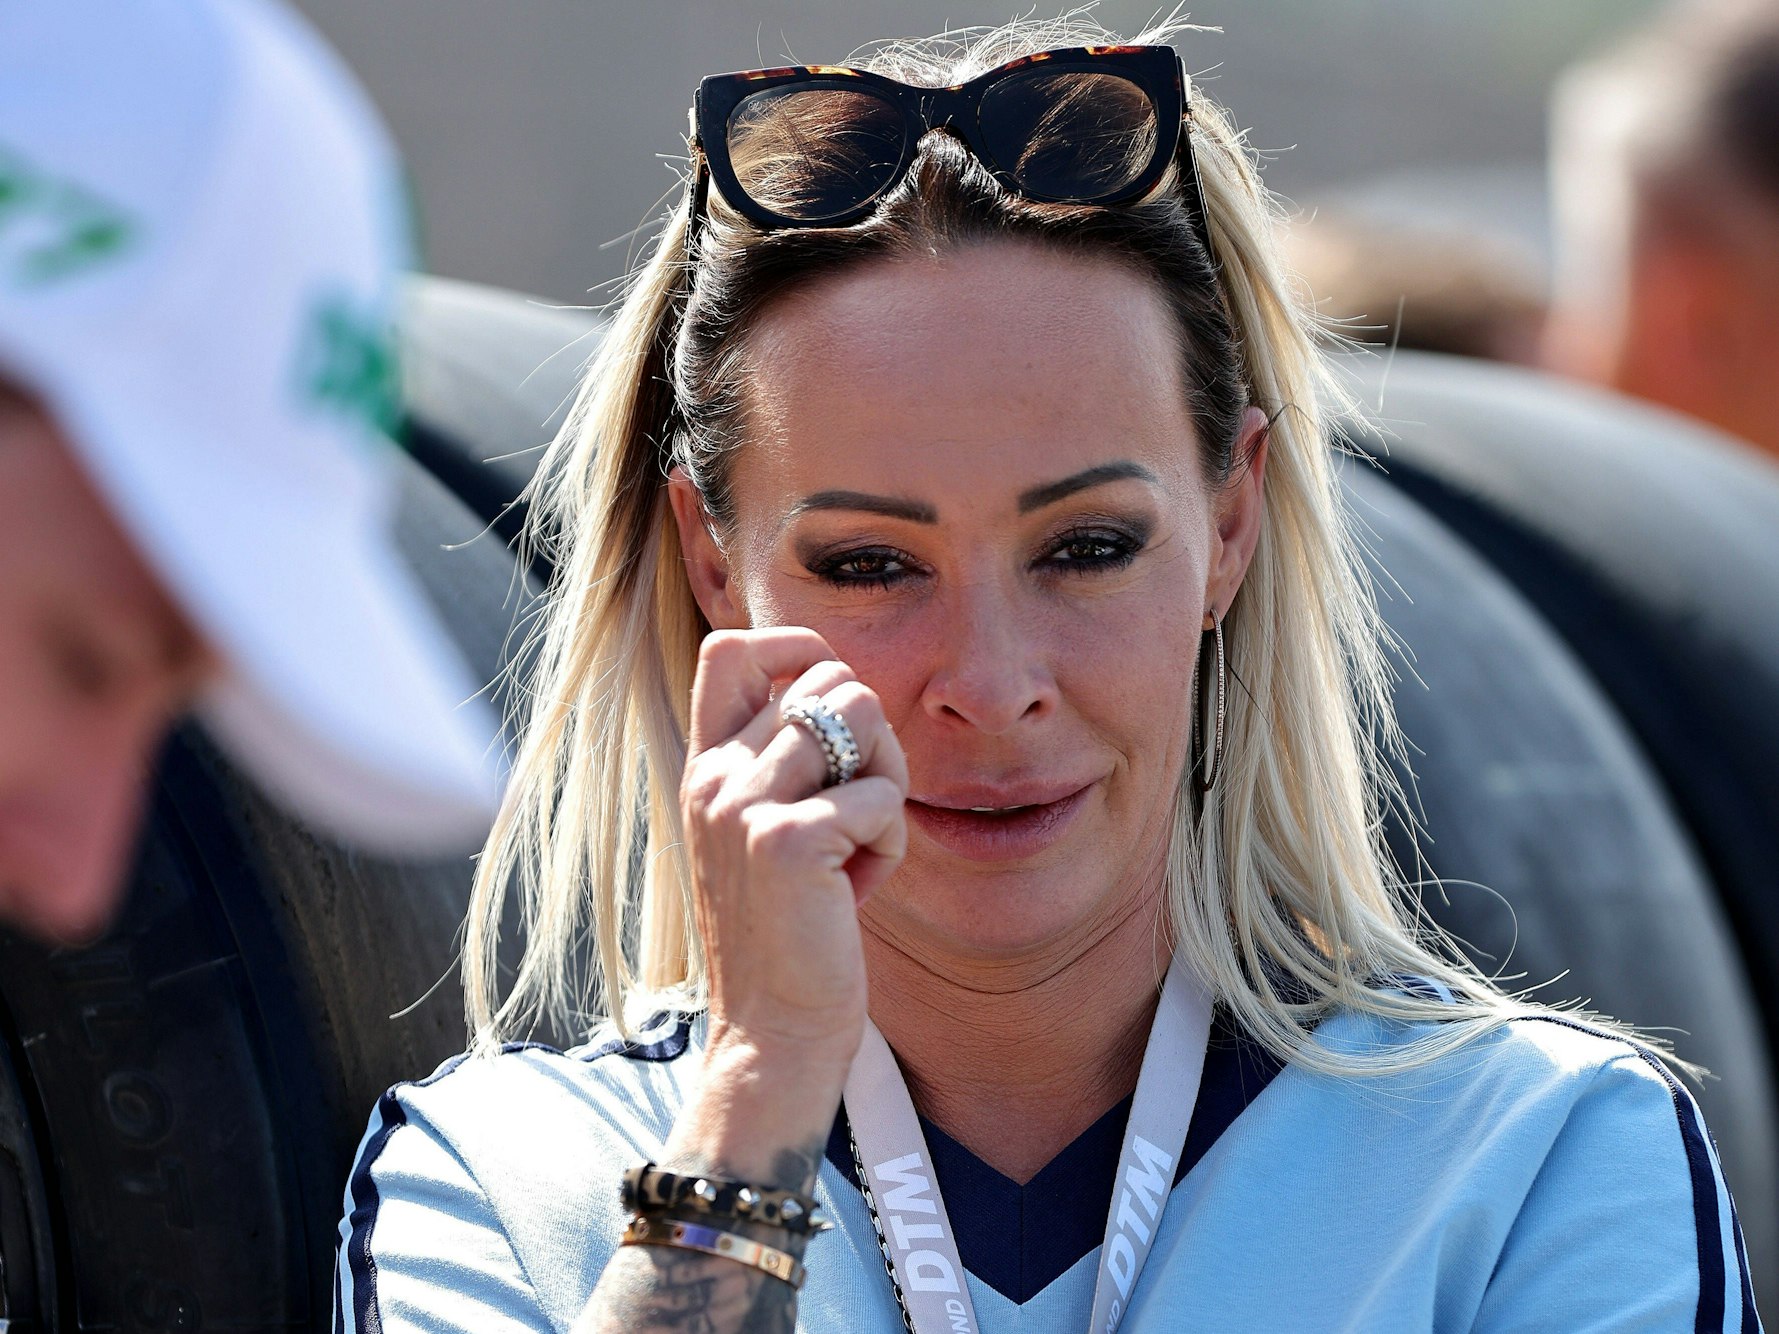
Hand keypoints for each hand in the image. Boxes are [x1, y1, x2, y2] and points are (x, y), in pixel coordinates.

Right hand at [681, 627, 907, 1078]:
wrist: (772, 1033)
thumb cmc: (790, 933)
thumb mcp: (767, 832)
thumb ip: (784, 761)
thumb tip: (845, 688)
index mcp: (706, 767)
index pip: (733, 646)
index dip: (801, 652)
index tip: (838, 712)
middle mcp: (715, 775)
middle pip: (830, 678)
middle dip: (873, 737)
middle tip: (861, 810)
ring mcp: (744, 804)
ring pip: (863, 716)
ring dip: (886, 784)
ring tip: (859, 846)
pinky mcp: (787, 841)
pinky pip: (882, 795)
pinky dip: (890, 842)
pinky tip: (858, 890)